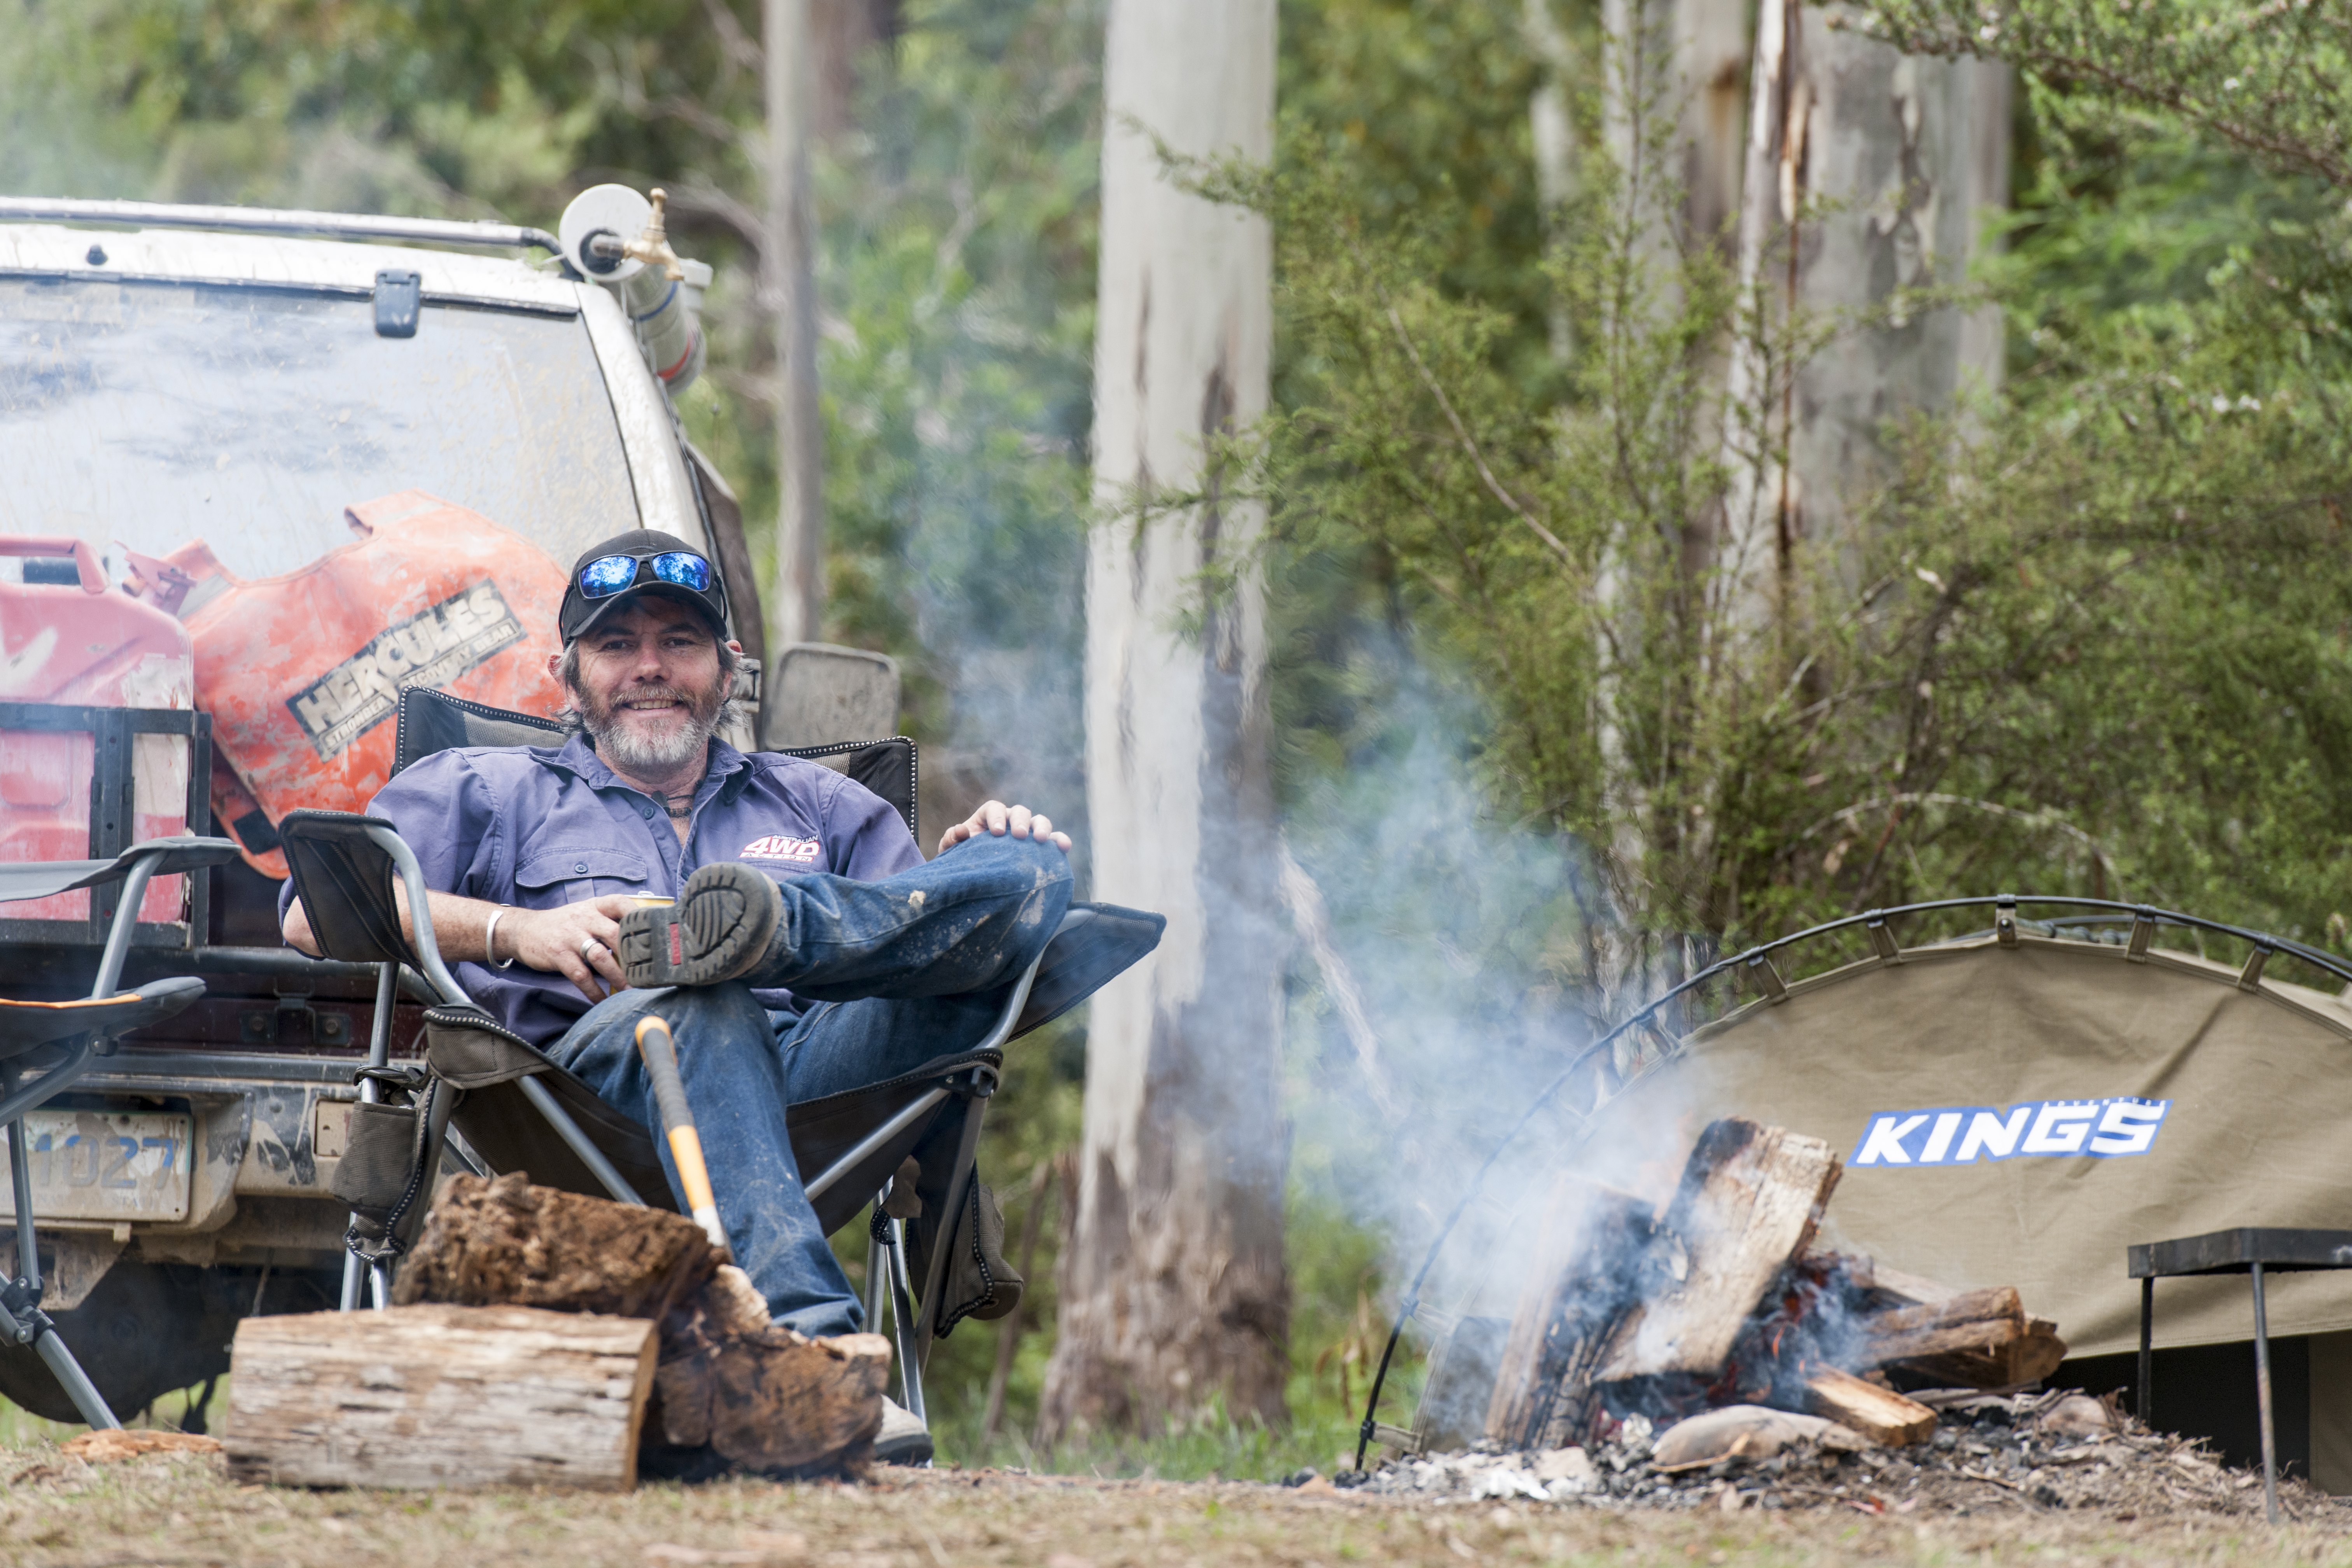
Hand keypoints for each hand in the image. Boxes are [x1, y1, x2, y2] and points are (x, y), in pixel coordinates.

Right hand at [500, 896, 636, 1002]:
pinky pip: (580, 976)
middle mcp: (584, 918)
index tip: (656, 935)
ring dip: (618, 976)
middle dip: (634, 955)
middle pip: (615, 933)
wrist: (523, 929)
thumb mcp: (586, 913)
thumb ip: (610, 922)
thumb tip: (645, 939)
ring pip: (600, 956)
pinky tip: (603, 1001)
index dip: (639, 917)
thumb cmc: (565, 925)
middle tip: (649, 973)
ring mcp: (570, 936)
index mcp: (595, 906)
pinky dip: (594, 991)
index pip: (621, 904)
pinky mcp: (558, 955)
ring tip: (632, 992)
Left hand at [938, 800, 1072, 857]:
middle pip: (1020, 812)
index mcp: (988, 818)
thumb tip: (961, 830)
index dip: (997, 817)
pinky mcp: (1040, 848)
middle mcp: (1010, 822)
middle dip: (1021, 821)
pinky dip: (1060, 841)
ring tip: (1042, 840)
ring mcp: (1027, 834)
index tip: (996, 833)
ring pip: (1039, 821)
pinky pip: (1054, 840)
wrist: (975, 880)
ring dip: (1042, 827)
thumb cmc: (964, 861)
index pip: (995, 808)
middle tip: (1020, 836)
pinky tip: (1064, 848)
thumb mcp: (952, 852)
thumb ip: (952, 839)